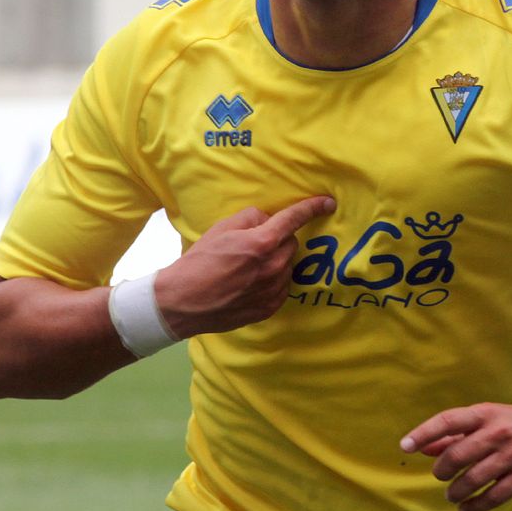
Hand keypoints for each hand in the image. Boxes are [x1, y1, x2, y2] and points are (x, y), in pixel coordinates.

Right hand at [155, 195, 335, 338]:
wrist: (184, 301)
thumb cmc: (199, 262)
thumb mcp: (222, 228)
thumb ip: (251, 219)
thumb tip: (267, 220)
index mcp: (262, 243)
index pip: (294, 219)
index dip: (312, 208)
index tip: (327, 202)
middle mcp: (273, 267)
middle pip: (292, 244)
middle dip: (279, 240)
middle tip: (255, 244)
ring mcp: (273, 290)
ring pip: (288, 266)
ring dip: (276, 261)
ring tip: (248, 268)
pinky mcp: (269, 308)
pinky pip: (282, 287)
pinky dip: (272, 281)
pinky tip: (250, 283)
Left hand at [401, 401, 511, 510]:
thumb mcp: (488, 419)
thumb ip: (455, 434)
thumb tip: (422, 447)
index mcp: (485, 414)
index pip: (447, 421)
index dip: (423, 433)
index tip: (405, 446)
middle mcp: (497, 433)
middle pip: (457, 456)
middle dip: (442, 471)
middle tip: (440, 476)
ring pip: (473, 479)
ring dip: (456, 492)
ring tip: (452, 495)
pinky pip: (494, 496)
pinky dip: (475, 506)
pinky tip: (466, 508)